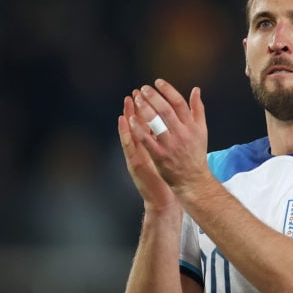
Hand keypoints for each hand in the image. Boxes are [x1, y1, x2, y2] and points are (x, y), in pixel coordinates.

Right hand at [118, 92, 177, 211]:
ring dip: (128, 117)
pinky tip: (123, 121)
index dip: (144, 109)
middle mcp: (142, 149)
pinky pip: (129, 145)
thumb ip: (165, 139)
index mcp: (151, 145)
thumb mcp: (165, 154)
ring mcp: (137, 155)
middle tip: (133, 94)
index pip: (146, 123)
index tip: (142, 94)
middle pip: (137, 125)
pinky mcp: (135, 164)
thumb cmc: (167, 175)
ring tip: (125, 102)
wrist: (163, 198)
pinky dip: (125, 132)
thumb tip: (169, 123)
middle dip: (135, 108)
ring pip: (131, 132)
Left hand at [127, 79, 209, 195]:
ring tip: (137, 100)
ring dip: (145, 110)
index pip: (179, 103)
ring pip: (156, 124)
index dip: (168, 90)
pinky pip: (147, 140)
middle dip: (153, 97)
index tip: (157, 82)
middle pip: (166, 110)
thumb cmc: (196, 153)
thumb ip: (198, 109)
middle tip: (143, 89)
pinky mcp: (160, 156)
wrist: (193, 179)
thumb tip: (196, 89)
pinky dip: (139, 129)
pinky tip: (131, 120)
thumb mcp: (202, 130)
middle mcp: (182, 134)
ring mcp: (170, 145)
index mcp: (191, 126)